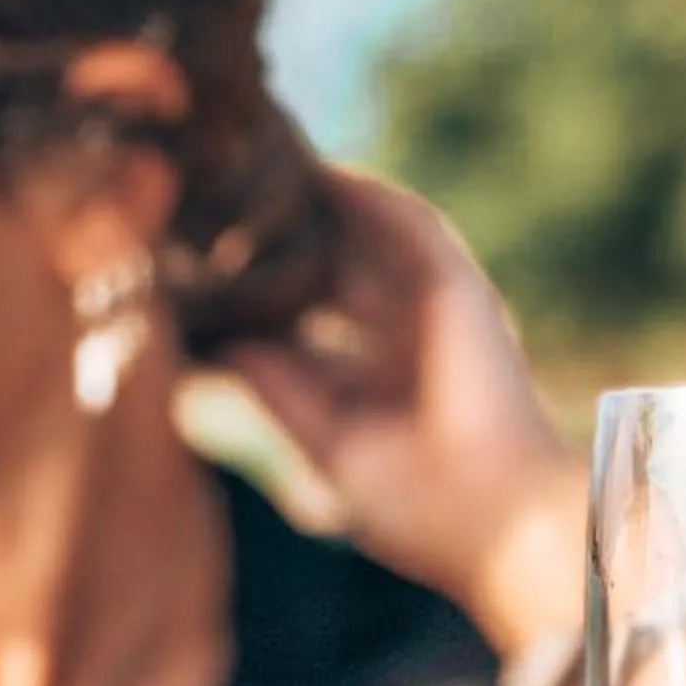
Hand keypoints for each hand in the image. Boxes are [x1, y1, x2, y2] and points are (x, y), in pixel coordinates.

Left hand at [218, 170, 583, 659]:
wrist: (496, 520)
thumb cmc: (412, 505)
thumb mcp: (322, 441)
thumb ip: (276, 385)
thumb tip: (216, 337)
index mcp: (363, 383)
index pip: (296, 324)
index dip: (248, 295)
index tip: (189, 267)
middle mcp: (394, 337)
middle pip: (326, 268)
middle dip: (277, 238)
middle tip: (214, 198)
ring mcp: (428, 308)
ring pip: (365, 237)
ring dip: (319, 203)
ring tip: (259, 165)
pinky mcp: (457, 287)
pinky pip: (406, 223)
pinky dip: (365, 196)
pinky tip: (316, 171)